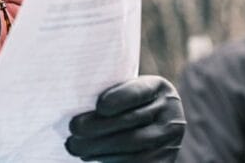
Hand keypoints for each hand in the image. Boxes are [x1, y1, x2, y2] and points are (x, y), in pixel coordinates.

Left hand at [65, 75, 184, 162]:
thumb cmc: (128, 106)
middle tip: (73, 128)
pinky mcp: (164, 162)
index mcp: (159, 89)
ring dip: (99, 148)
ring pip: (132, 146)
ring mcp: (170, 142)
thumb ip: (110, 93)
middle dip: (98, 127)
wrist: (153, 130)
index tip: (99, 106)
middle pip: (132, 121)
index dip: (119, 98)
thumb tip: (74, 99)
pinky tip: (90, 157)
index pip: (138, 92)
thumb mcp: (126, 92)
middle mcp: (170, 114)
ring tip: (74, 146)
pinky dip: (109, 161)